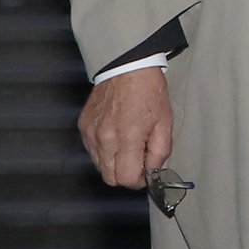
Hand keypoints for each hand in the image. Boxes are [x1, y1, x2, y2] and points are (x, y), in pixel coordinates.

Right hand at [77, 66, 172, 186]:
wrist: (128, 68)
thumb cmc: (149, 92)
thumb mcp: (165, 123)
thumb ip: (160, 152)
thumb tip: (153, 171)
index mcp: (127, 138)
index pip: (126, 178)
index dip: (138, 181)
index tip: (146, 174)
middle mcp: (104, 138)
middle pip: (110, 178)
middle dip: (126, 174)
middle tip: (139, 160)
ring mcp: (90, 133)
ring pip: (99, 166)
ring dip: (114, 163)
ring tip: (129, 144)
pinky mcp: (83, 127)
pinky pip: (92, 151)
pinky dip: (104, 151)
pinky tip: (117, 136)